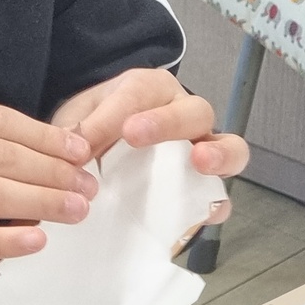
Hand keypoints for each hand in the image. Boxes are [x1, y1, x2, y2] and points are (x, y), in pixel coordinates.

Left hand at [49, 68, 248, 224]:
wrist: (95, 153)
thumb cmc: (91, 128)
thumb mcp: (76, 120)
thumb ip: (75, 129)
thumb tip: (74, 149)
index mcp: (150, 90)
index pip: (140, 93)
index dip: (118, 112)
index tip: (93, 136)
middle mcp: (183, 114)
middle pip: (194, 110)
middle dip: (166, 121)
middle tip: (133, 135)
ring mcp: (200, 151)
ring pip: (230, 145)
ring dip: (219, 153)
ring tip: (201, 162)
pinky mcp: (203, 190)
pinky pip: (219, 197)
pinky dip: (215, 205)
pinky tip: (203, 214)